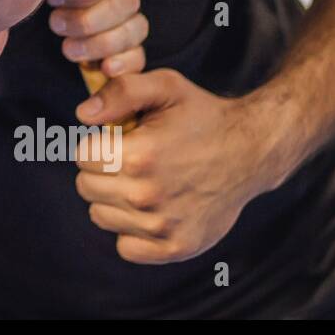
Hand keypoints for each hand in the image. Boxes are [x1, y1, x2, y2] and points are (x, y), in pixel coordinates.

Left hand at [47, 0, 147, 77]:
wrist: (20, 19)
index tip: (56, 0)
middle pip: (128, 1)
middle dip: (91, 18)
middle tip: (56, 24)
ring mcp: (125, 22)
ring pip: (136, 28)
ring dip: (103, 43)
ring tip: (68, 49)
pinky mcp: (123, 51)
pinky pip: (138, 57)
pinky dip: (125, 63)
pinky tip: (105, 68)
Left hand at [72, 69, 281, 263]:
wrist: (252, 152)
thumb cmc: (202, 115)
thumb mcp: (165, 86)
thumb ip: (120, 91)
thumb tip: (83, 115)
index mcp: (140, 156)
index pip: (82, 156)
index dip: (97, 144)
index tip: (119, 140)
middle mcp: (147, 196)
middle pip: (86, 187)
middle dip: (101, 170)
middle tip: (131, 160)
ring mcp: (162, 226)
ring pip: (100, 215)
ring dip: (114, 200)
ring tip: (144, 182)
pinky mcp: (176, 248)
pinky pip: (125, 247)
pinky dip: (132, 231)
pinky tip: (152, 209)